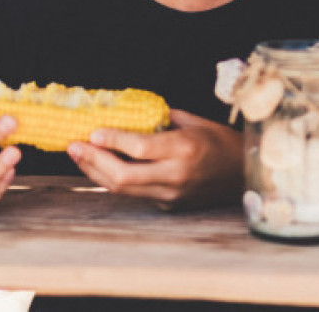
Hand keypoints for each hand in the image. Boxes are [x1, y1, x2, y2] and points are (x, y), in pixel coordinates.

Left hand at [67, 110, 243, 209]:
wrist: (245, 174)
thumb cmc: (222, 142)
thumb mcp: (195, 122)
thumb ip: (161, 120)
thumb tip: (128, 113)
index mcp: (184, 148)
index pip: (139, 148)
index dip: (111, 140)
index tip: (92, 131)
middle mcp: (176, 175)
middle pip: (122, 175)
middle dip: (92, 160)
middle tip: (73, 145)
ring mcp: (172, 194)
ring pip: (123, 189)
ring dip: (96, 172)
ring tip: (80, 156)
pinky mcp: (169, 205)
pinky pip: (135, 193)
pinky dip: (114, 181)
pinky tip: (102, 168)